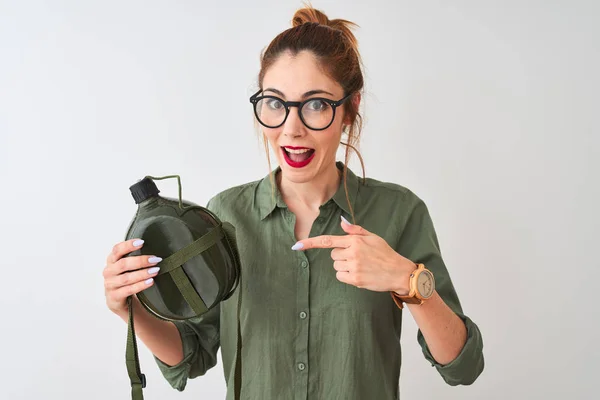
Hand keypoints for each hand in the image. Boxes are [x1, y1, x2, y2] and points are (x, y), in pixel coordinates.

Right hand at [102, 239, 161, 316]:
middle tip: (155, 260)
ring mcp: (110, 284)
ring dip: (143, 273)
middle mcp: (109, 271)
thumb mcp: (127, 267)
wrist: (117, 300)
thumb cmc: (125, 279)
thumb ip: (135, 258)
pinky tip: (150, 281)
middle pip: (123, 264)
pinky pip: (128, 290)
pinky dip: (140, 285)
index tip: (142, 242)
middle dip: (141, 261)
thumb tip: (153, 253)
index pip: (117, 250)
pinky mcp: (113, 297)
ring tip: (155, 271)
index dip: (128, 245)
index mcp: (111, 260)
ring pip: (127, 278)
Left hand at [292, 216, 415, 292]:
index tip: (296, 246)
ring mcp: (353, 266)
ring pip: (336, 266)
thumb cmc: (385, 253)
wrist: (398, 272)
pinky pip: (340, 276)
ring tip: (361, 266)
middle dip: (341, 256)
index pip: (328, 240)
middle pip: (332, 254)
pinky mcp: (355, 279)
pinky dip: (346, 276)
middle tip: (357, 257)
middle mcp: (352, 252)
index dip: (310, 243)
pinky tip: (360, 273)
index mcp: (355, 240)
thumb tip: (342, 221)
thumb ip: (356, 230)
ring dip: (344, 266)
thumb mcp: (373, 237)